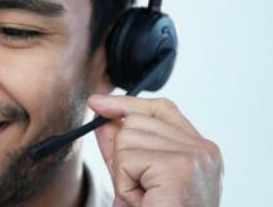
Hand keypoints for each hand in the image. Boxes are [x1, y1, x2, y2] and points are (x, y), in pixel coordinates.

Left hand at [88, 95, 222, 206]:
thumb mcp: (136, 178)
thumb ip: (122, 147)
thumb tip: (102, 116)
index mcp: (201, 151)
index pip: (161, 109)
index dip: (127, 105)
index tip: (98, 104)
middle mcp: (204, 150)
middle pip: (136, 123)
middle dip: (124, 157)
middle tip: (142, 190)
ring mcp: (194, 156)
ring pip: (127, 139)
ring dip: (124, 173)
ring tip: (146, 197)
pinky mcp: (179, 167)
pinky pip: (127, 159)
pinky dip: (125, 183)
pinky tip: (144, 200)